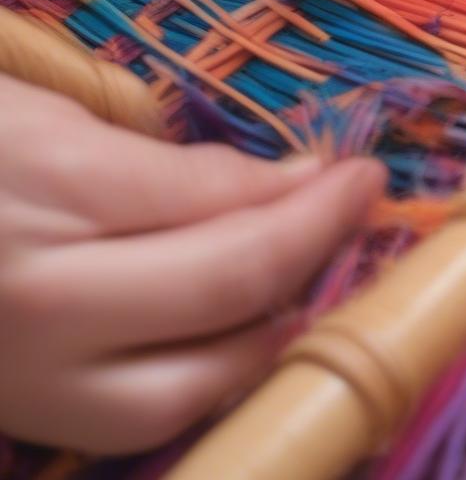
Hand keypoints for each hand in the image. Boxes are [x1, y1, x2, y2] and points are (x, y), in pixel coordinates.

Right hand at [0, 76, 384, 453]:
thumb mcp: (47, 117)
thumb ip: (165, 165)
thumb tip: (277, 185)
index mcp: (50, 187)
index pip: (219, 201)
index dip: (308, 189)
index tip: (358, 172)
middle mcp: (42, 294)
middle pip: (221, 289)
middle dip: (313, 246)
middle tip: (358, 209)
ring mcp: (25, 374)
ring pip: (188, 386)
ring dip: (274, 333)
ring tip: (316, 281)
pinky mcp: (20, 417)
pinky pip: (135, 421)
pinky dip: (210, 384)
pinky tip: (247, 340)